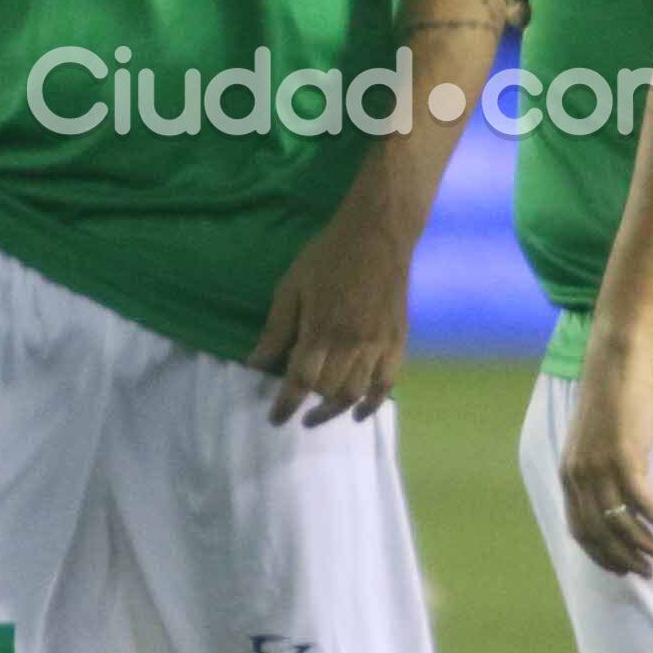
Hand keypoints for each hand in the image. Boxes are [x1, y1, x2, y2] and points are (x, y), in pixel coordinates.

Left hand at [247, 199, 410, 428]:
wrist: (378, 233)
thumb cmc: (328, 256)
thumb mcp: (292, 286)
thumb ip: (276, 329)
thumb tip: (255, 364)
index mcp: (321, 330)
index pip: (299, 382)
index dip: (285, 406)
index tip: (275, 419)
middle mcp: (350, 344)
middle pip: (326, 391)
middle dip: (308, 407)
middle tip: (296, 412)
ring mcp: (377, 345)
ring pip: (355, 394)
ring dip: (335, 410)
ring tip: (320, 415)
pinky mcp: (397, 341)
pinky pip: (386, 383)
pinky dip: (372, 403)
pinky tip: (358, 413)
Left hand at [560, 345, 652, 576]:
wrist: (617, 364)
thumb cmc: (614, 401)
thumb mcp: (598, 442)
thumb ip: (601, 471)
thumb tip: (620, 501)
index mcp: (568, 474)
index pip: (579, 530)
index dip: (600, 555)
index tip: (621, 570)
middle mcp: (579, 476)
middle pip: (600, 534)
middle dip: (624, 559)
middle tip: (649, 572)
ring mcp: (600, 467)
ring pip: (622, 524)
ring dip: (646, 546)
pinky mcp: (624, 457)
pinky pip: (644, 503)